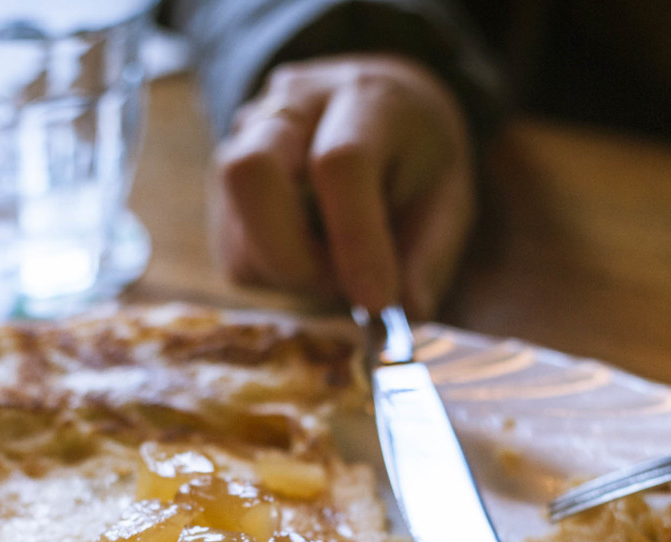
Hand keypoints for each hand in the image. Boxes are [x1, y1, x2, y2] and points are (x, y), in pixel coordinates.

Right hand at [212, 55, 475, 318]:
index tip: (377, 300)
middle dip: (289, 256)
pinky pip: (236, 257)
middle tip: (339, 288)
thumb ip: (428, 255)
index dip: (356, 239)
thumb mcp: (447, 197)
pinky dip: (277, 278)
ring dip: (291, 275)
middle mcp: (290, 107)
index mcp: (366, 98)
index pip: (341, 162)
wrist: (373, 110)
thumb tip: (406, 313)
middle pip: (249, 173)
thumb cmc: (414, 158)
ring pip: (238, 232)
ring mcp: (244, 144)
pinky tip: (314, 256)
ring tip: (340, 265)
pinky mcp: (222, 188)